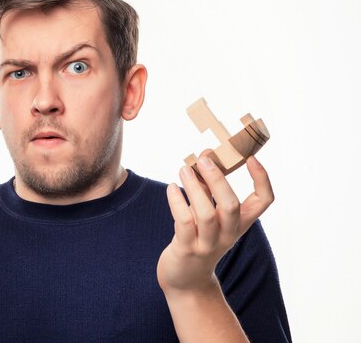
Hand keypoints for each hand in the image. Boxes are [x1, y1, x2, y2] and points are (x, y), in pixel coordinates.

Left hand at [157, 153, 273, 294]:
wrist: (186, 280)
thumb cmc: (198, 239)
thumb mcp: (208, 215)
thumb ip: (206, 188)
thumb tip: (204, 156)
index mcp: (240, 223)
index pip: (264, 201)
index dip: (262, 179)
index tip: (250, 158)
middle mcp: (228, 234)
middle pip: (231, 205)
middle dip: (217, 180)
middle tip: (204, 158)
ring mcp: (208, 244)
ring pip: (206, 214)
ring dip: (194, 188)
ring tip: (184, 169)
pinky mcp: (187, 249)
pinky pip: (184, 223)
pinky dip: (177, 202)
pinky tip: (171, 188)